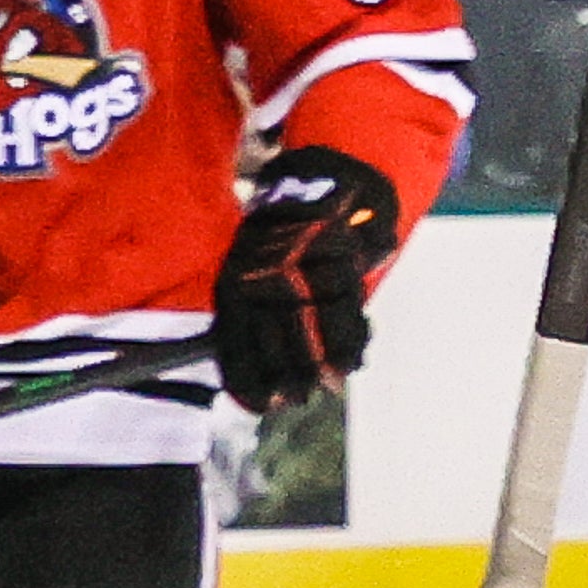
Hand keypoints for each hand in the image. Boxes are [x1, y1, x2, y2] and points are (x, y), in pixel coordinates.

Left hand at [212, 147, 403, 410]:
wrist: (321, 184)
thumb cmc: (280, 236)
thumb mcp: (248, 265)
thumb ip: (251, 310)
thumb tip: (255, 364)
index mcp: (237, 279)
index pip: (236, 338)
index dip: (247, 375)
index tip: (258, 404)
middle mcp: (266, 277)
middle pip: (276, 339)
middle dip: (287, 375)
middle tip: (293, 401)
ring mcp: (304, 272)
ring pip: (311, 331)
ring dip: (320, 365)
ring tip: (325, 388)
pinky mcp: (339, 265)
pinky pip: (344, 313)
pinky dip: (349, 342)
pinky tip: (351, 363)